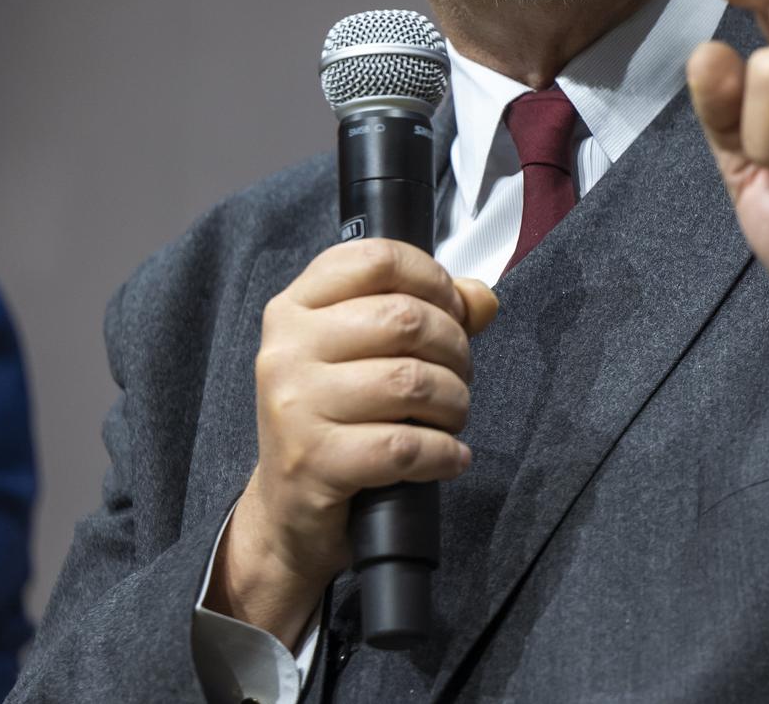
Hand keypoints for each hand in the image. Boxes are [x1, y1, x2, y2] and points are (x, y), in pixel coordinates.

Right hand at [207, 240, 497, 645]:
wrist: (289, 510)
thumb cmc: (339, 418)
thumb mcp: (370, 354)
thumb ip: (430, 312)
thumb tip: (482, 297)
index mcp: (296, 307)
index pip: (378, 259)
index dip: (434, 279)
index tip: (452, 310)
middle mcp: (286, 350)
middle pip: (406, 319)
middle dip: (456, 349)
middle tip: (459, 376)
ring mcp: (294, 406)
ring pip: (412, 382)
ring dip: (455, 403)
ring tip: (452, 416)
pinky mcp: (312, 462)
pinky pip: (405, 446)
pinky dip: (444, 453)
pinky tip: (449, 457)